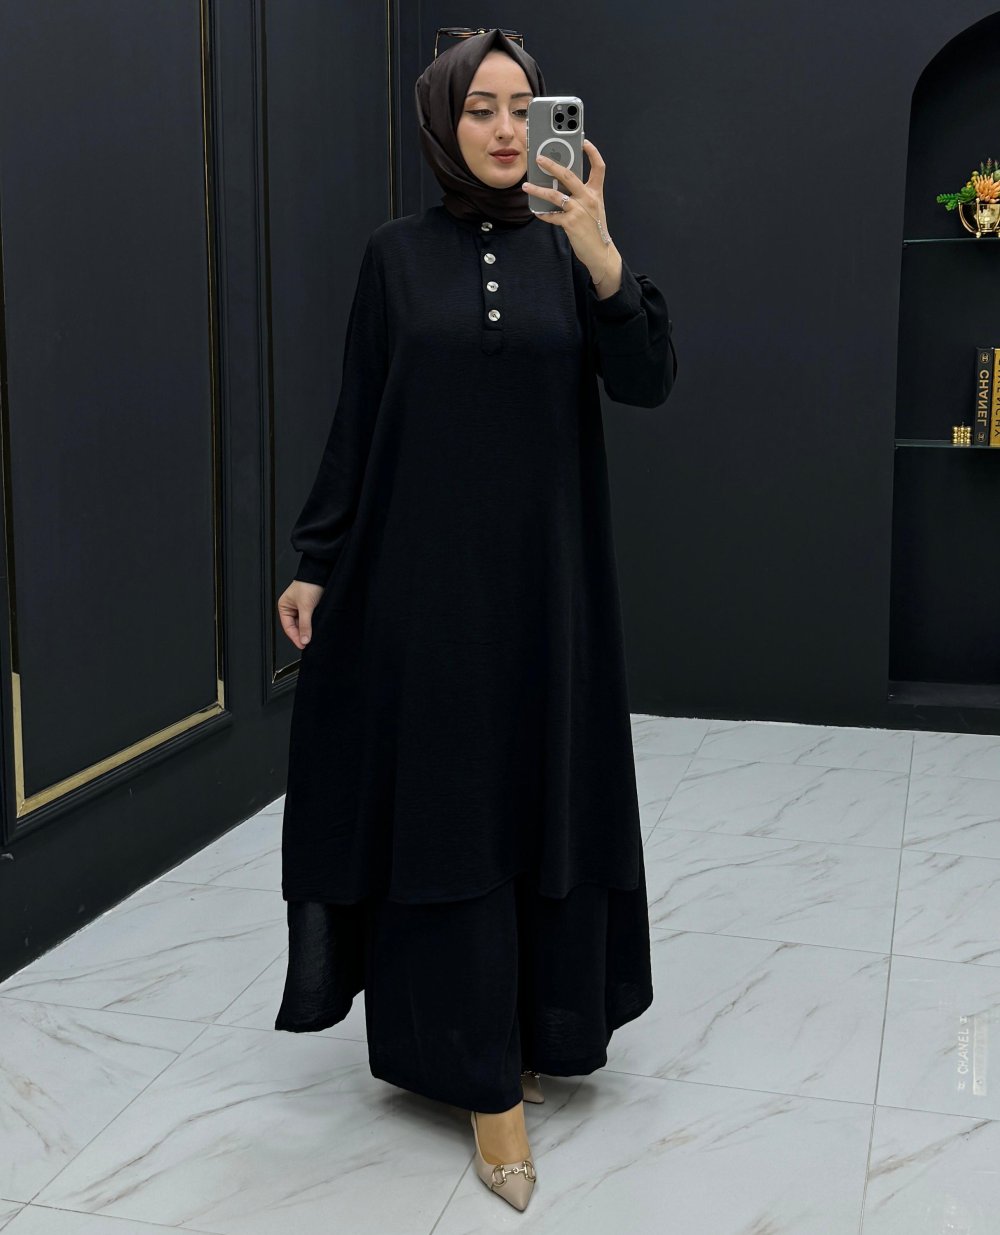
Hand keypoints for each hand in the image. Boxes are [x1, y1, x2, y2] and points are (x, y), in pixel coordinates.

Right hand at [277, 580, 324, 650]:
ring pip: (304, 624)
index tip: (303, 645)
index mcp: (284, 607)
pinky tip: (317, 629)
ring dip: (308, 630)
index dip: (295, 637)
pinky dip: (313, 625)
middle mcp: (291, 608)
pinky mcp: (311, 607)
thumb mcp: (305, 607)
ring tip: (313, 637)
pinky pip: (310, 620)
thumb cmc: (308, 584)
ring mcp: (301, 608)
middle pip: (296, 627)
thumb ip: (305, 625)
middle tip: (309, 643)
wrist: (321, 573)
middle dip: (302, 635)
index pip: (288, 627)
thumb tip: (304, 640)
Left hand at [521, 138, 620, 290]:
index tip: (584, 140)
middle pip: (569, 175)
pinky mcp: (570, 223)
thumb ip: (581, 195)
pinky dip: (543, 214)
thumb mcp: (593, 208)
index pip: (599, 167)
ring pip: (555, 194)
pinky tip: (536, 212)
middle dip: (552, 165)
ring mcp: (579, 210)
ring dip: (538, 190)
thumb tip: (560, 186)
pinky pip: (552, 215)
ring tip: (527, 186)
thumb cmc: (595, 230)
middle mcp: (588, 198)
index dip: (592, 152)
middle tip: (539, 158)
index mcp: (596, 192)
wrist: (601, 252)